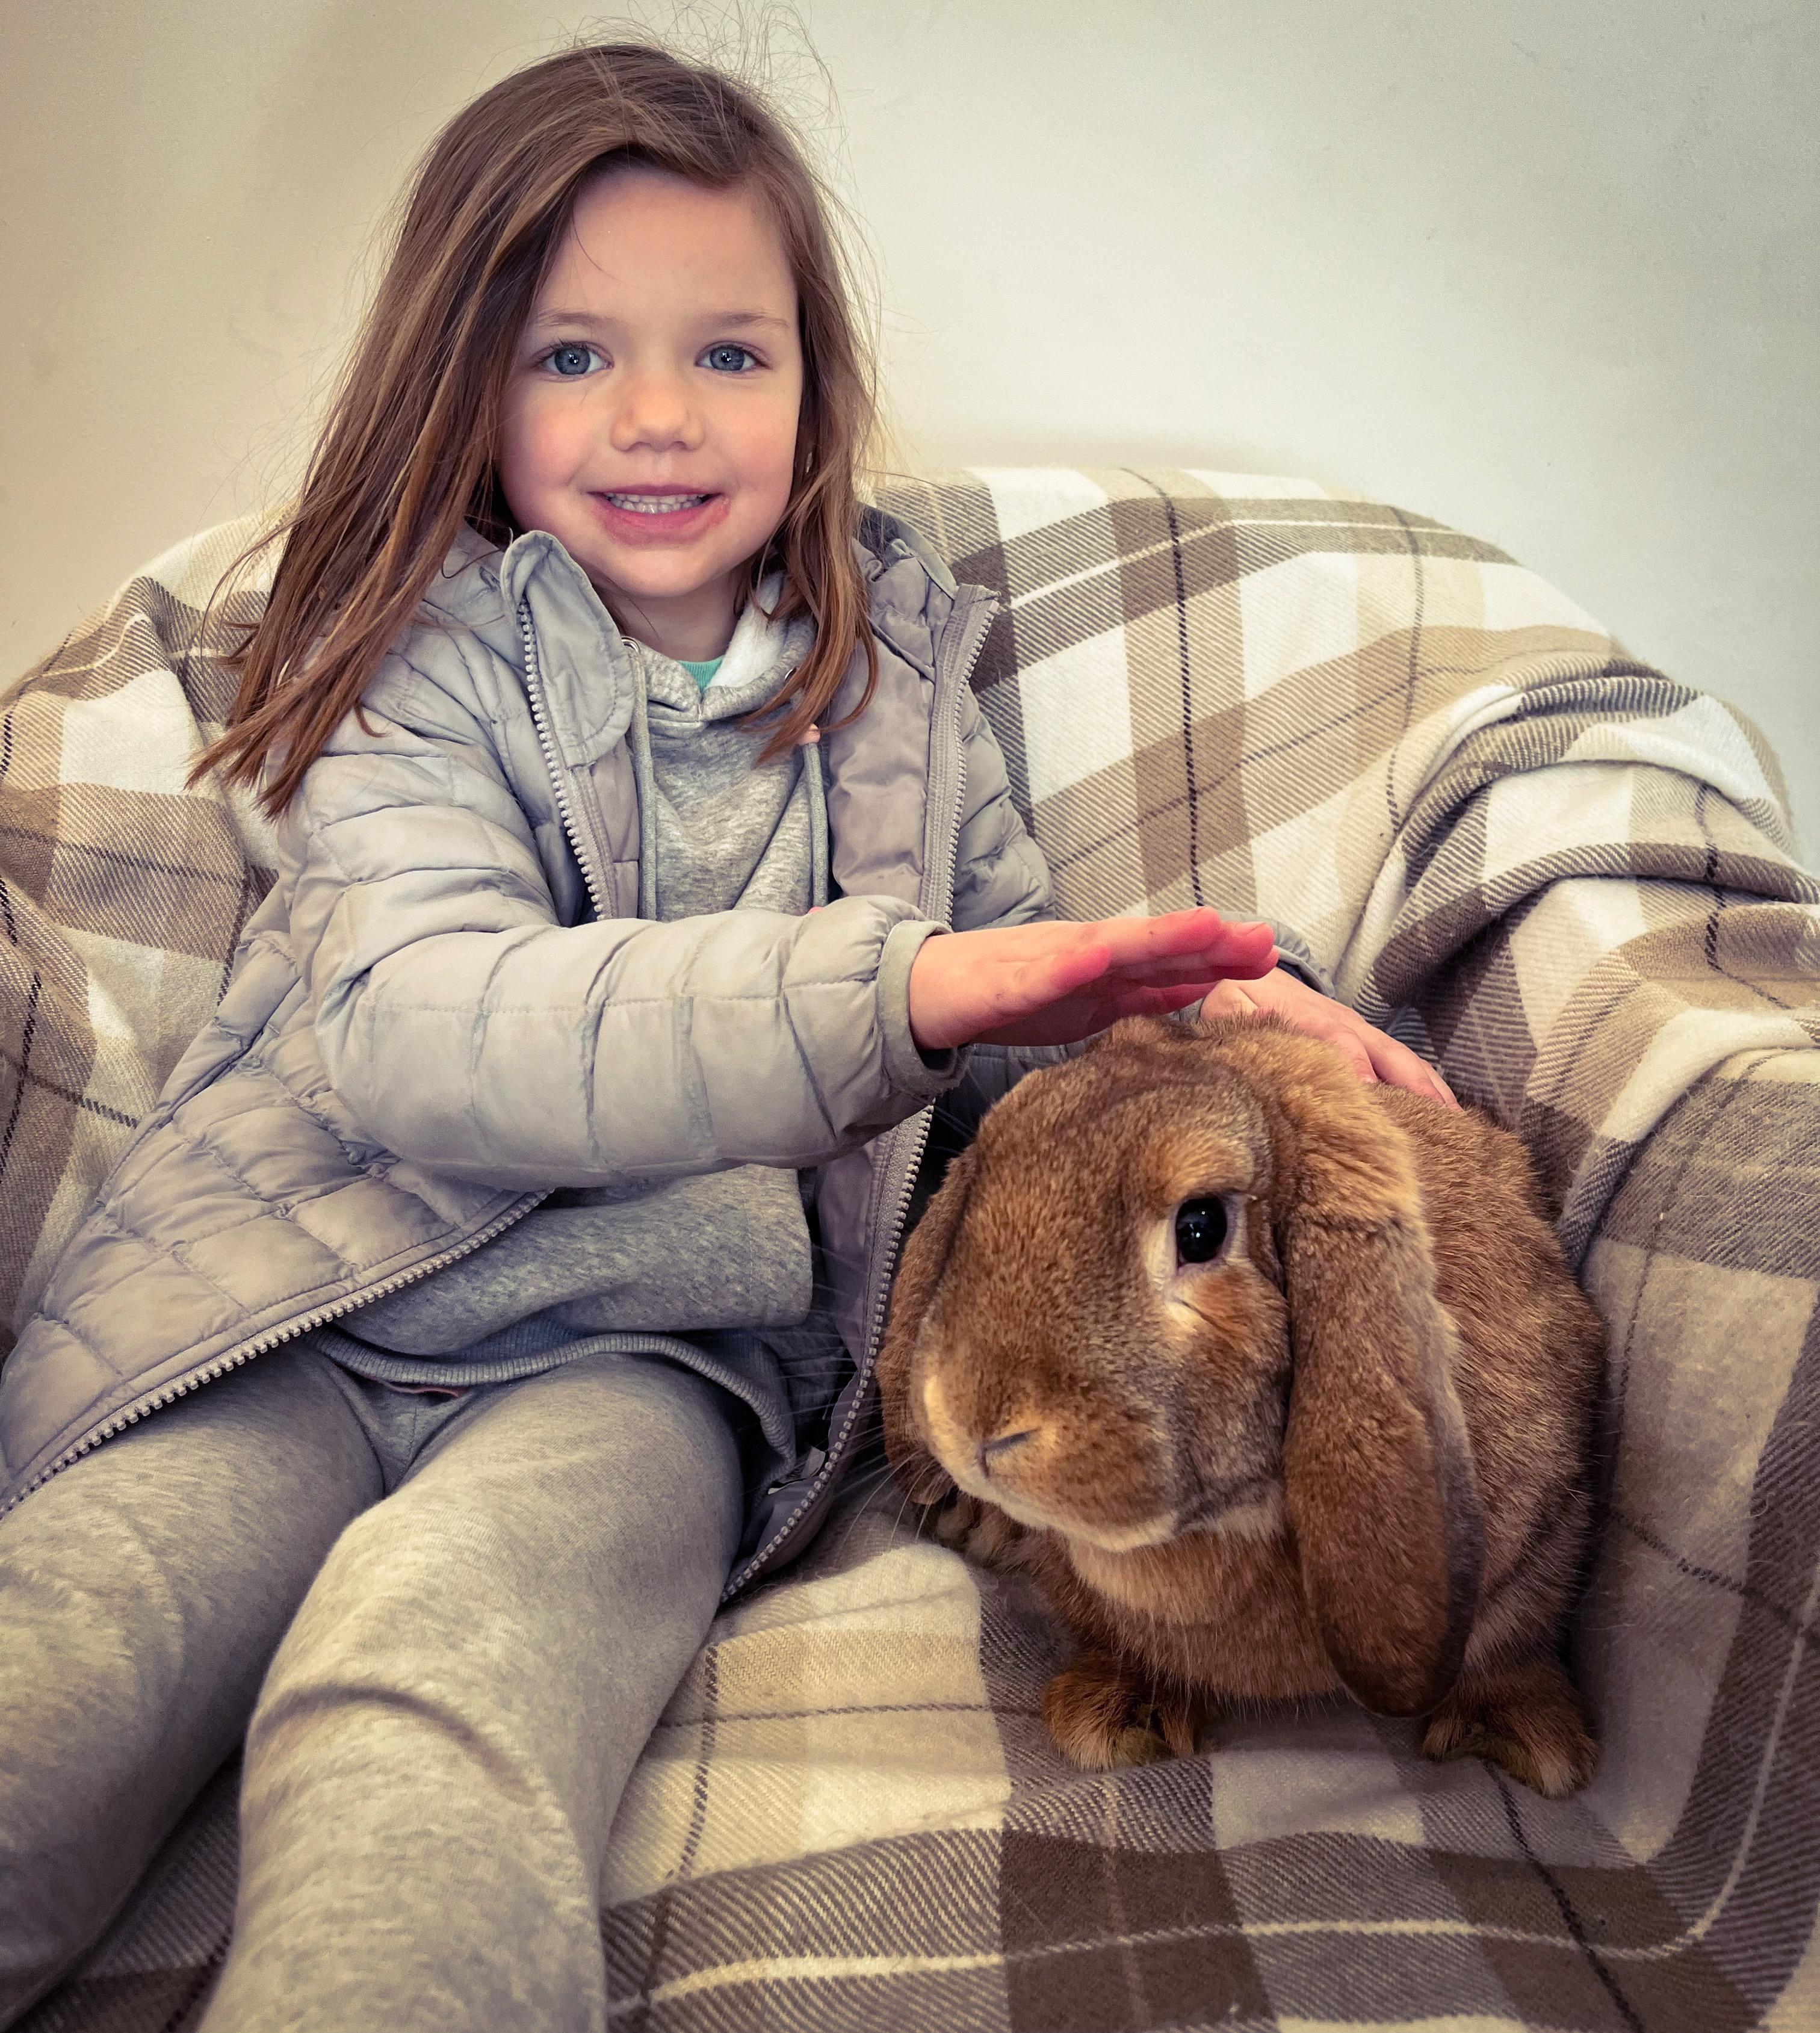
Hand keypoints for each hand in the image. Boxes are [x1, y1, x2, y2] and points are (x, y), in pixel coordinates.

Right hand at [908, 909, 1277, 1050]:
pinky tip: (1095, 958)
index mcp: (1105, 963)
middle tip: (1259, 938)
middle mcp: (1083, 952)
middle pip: (1152, 944)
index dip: (1218, 954)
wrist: (929, 991)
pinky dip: (1067, 966)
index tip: (1269, 952)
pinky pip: (1039, 977)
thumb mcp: (1093, 1002)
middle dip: (1205, 939)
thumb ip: (1144, 992)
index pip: (1170, 957)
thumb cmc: (1012, 993)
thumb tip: (1204, 987)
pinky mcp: (1004, 983)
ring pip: (1107, 948)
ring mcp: (1044, 962)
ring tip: (1201, 927)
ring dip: (1155, 936)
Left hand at [1198, 969, 1458, 1106]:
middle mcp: (1347, 1026)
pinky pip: (1407, 1067)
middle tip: (1433, 1124)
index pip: (1338, 1042)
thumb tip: (1260, 1023)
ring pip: (1405, 1062)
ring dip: (1430, 1091)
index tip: (1369, 1096)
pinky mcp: (1372, 1045)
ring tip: (1453, 1127)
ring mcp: (1365, 1035)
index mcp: (1311, 1019)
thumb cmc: (1240, 995)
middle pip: (1387, 1054)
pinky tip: (1447, 1118)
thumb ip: (1239, 1012)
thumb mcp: (1228, 999)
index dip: (1355, 1067)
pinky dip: (1430, 1089)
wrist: (1259, 972)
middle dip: (1411, 1087)